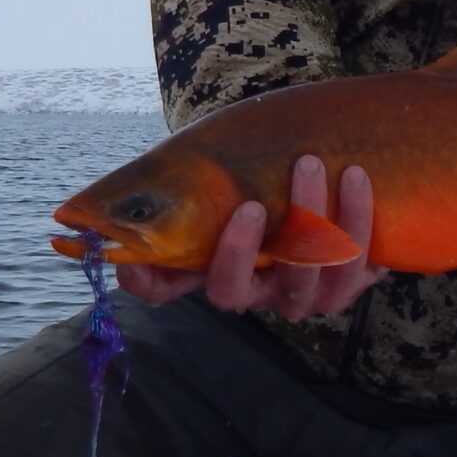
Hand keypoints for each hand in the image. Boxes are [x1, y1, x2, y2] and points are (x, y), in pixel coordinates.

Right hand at [115, 156, 388, 318]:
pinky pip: (359, 263)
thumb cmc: (252, 174)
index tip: (140, 251)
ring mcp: (306, 291)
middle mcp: (257, 293)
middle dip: (243, 246)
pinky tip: (356, 179)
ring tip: (311, 163)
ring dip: (309, 218)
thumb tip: (97, 214)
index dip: (151, 278)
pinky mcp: (351, 279)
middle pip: (238, 289)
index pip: (167, 289)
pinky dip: (359, 219)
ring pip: (309, 274)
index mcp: (211, 271)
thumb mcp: (209, 177)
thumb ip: (169, 191)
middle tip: (242, 202)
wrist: (316, 168)